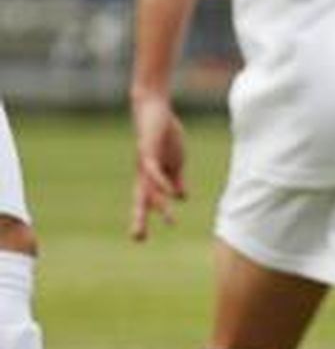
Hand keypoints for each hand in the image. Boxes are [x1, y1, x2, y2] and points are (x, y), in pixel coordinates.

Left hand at [129, 95, 185, 240]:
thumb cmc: (164, 134)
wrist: (154, 109)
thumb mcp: (175, 162)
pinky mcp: (148, 151)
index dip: (144, 218)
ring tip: (171, 222)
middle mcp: (144, 174)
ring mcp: (145, 164)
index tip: (140, 238)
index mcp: (151, 177)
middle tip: (138, 239)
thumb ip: (177, 180)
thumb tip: (182, 198)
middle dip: (140, 219)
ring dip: (161, 206)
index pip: (147, 201)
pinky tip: (171, 194)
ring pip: (150, 188)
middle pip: (140, 200)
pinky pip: (155, 171)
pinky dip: (163, 183)